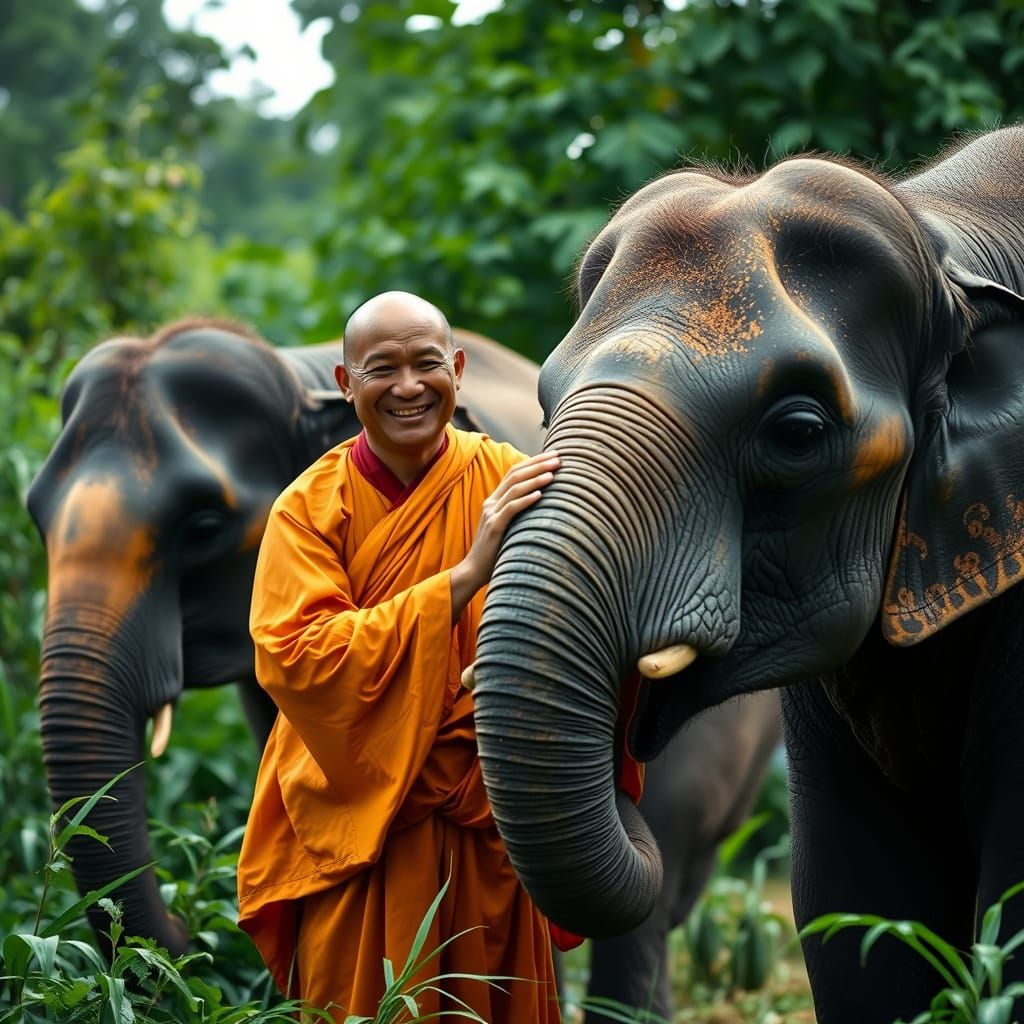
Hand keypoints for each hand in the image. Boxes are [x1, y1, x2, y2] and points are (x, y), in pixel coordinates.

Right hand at [450, 451, 559, 616]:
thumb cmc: (495, 550)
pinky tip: (540, 494)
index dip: (533, 461)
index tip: (553, 455)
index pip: (514, 472)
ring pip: (515, 489)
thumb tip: (543, 502)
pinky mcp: (494, 528)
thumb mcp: (507, 526)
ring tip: (553, 472)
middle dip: (538, 464)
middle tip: (559, 458)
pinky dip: (526, 500)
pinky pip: (511, 509)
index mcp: (494, 500)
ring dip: (536, 479)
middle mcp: (491, 503)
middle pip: (516, 475)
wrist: (474, 570)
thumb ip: (518, 512)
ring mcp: (491, 514)